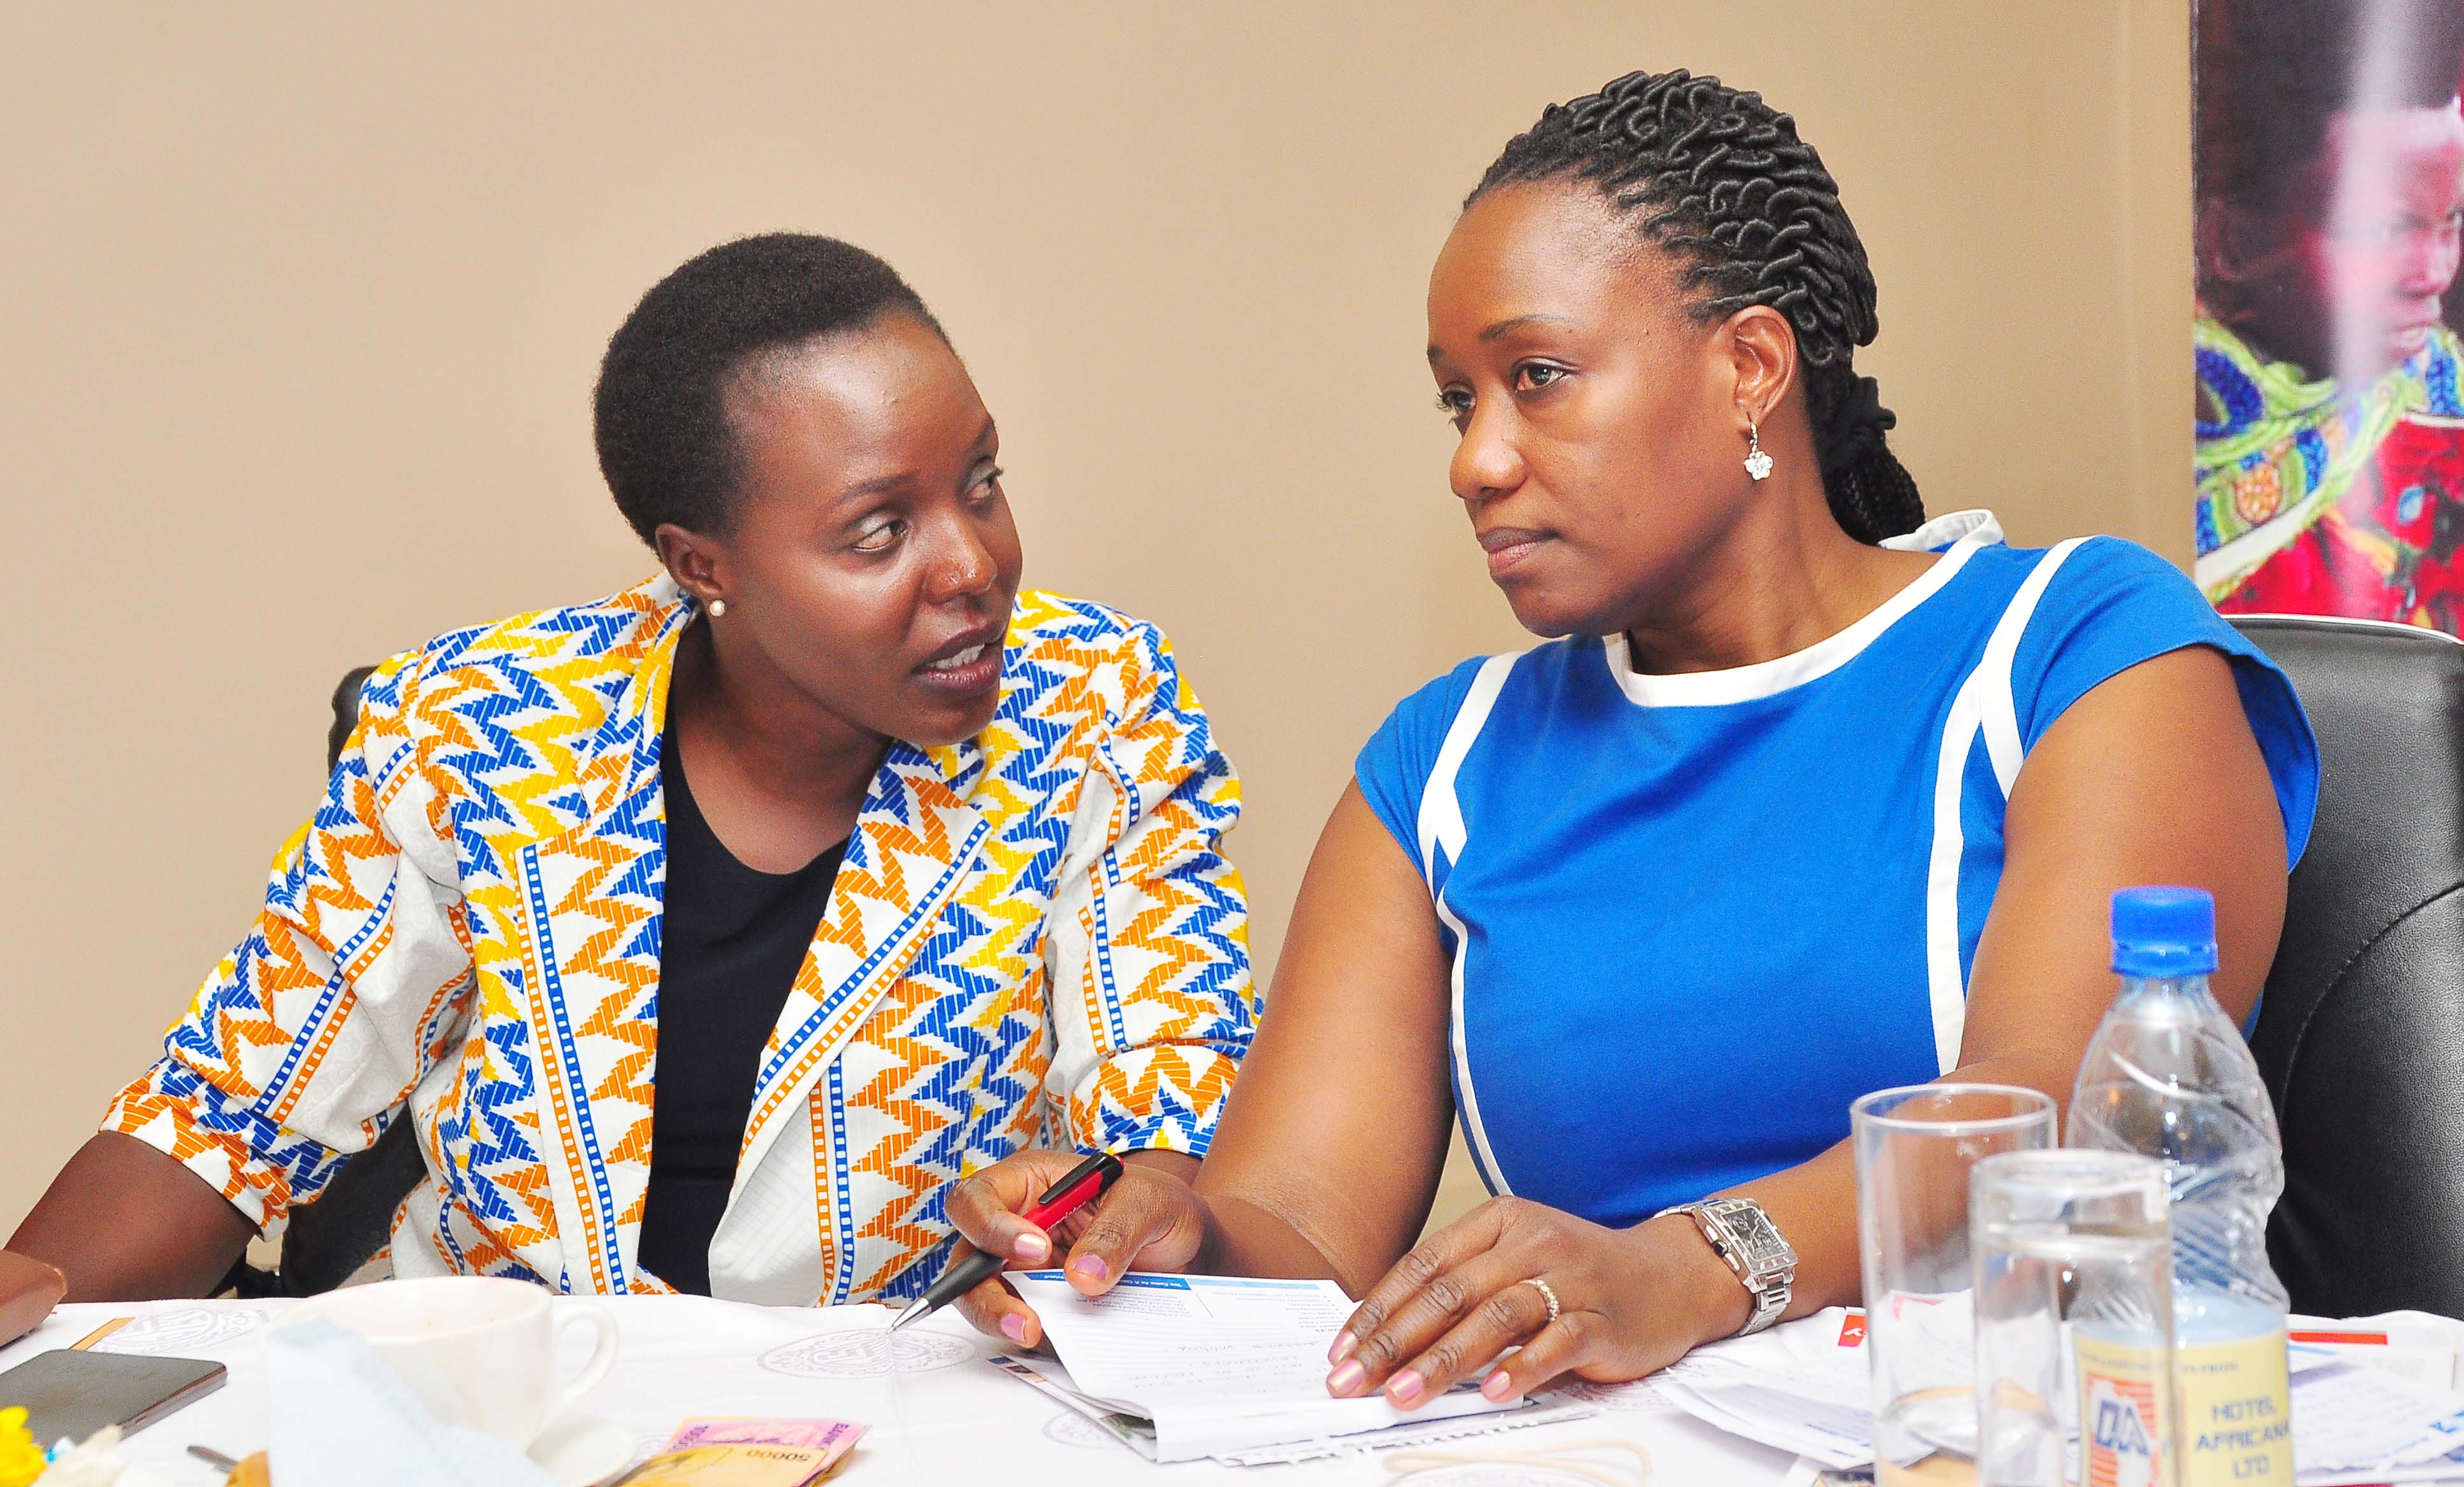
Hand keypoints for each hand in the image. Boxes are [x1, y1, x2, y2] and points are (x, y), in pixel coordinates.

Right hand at [941, 1149, 1205, 1348]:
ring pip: (983, 1297)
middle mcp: (1015, 1226)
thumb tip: (1082, 1276)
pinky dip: (1035, 1338)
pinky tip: (1061, 1342)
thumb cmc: (1157, 1207)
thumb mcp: (1148, 1203)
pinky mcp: (1041, 1305)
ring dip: (1000, 1319)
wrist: (1186, 1248)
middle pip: (967, 1258)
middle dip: (983, 1291)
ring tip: (1034, 1334)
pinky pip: (1022, 1324)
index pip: (979, 1199)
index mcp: (1029, 1183)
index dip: (992, 1225)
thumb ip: (1116, 1231)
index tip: (1036, 1249)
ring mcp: (1023, 1269)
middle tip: (1024, 1316)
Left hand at [1324, 1197, 1749, 1407]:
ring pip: (1494, 1317)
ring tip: (1403, 1395)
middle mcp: (1531, 1242)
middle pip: (1450, 1292)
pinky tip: (1489, 1392)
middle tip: (1355, 1381)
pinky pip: (1556, 1342)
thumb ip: (1462, 1286)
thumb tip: (1386, 1332)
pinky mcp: (1603, 1317)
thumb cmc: (1578, 1273)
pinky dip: (1520, 1368)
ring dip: (1442, 1360)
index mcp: (1499, 1221)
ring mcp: (1569, 1278)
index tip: (1343, 1351)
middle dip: (1393, 1342)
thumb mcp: (1516, 1260)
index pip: (1423, 1265)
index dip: (1378, 1309)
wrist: (1671, 1276)